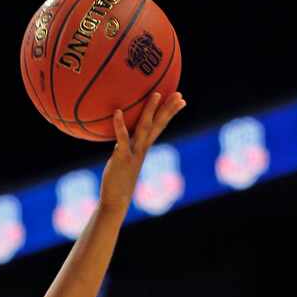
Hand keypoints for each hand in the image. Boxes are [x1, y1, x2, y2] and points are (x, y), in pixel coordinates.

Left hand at [99, 89, 185, 216]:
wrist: (115, 201)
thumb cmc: (117, 182)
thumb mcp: (123, 162)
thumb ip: (124, 148)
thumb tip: (120, 139)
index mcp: (144, 148)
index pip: (159, 127)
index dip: (170, 113)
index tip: (180, 100)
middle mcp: (142, 149)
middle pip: (158, 125)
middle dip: (169, 109)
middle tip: (179, 94)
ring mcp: (134, 153)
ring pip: (145, 128)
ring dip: (151, 111)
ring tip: (156, 94)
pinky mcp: (122, 157)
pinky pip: (122, 138)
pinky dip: (119, 125)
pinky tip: (117, 111)